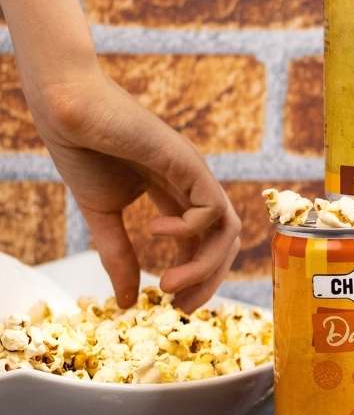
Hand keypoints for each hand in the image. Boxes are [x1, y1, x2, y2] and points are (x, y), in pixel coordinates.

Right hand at [27, 65, 241, 311]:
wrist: (66, 109)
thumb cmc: (82, 151)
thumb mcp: (102, 216)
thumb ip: (118, 256)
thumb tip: (127, 303)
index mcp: (178, 195)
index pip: (206, 242)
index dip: (198, 275)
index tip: (174, 303)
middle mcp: (194, 185)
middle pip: (226, 239)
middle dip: (209, 277)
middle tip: (180, 305)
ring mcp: (195, 172)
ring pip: (226, 227)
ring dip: (204, 264)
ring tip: (168, 284)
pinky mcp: (187, 162)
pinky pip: (210, 206)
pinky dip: (189, 229)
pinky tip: (154, 230)